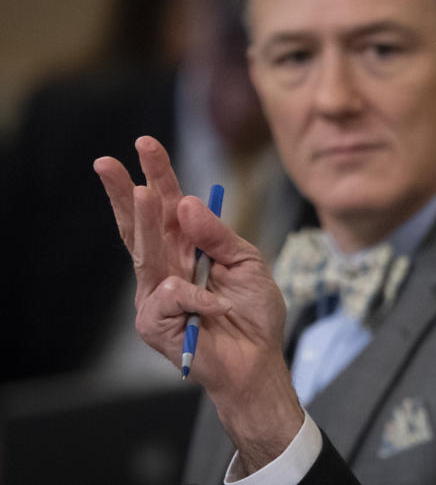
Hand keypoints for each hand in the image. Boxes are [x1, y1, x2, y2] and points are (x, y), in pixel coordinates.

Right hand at [94, 136, 302, 471]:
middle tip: (109, 161)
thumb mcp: (246, 263)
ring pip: (145, 253)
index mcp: (188, 247)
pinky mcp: (153, 322)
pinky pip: (171, 295)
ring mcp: (155, 295)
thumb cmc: (254, 313)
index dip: (157, 174)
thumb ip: (218, 235)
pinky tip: (216, 307)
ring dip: (145, 222)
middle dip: (124, 192)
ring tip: (144, 194)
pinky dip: (198, 296)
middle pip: (139, 224)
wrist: (259, 360)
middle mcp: (166, 267)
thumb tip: (185, 204)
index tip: (145, 144)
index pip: (169, 205)